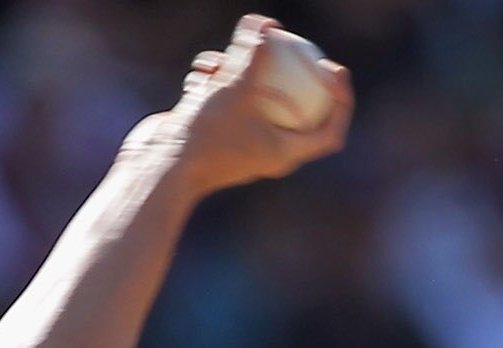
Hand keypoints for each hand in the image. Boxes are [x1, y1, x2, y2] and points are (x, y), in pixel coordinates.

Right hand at [141, 14, 352, 193]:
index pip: (330, 132)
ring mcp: (242, 145)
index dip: (342, 100)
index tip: (334, 69)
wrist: (161, 166)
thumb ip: (254, 55)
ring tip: (227, 56)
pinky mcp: (217, 137)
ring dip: (242, 73)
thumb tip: (268, 25)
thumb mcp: (234, 87)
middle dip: (298, 79)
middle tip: (300, 49)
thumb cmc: (205, 135)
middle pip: (298, 112)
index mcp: (285, 154)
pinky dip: (217, 85)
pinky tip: (201, 70)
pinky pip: (227, 104)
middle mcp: (267, 153)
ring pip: (255, 101)